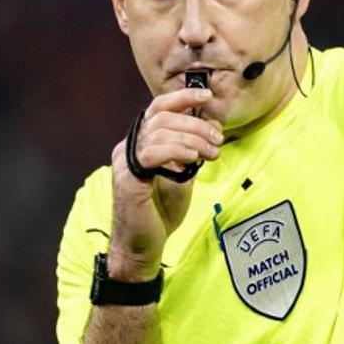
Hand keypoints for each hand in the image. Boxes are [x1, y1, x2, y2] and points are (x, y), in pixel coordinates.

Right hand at [108, 87, 222, 278]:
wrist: (144, 246)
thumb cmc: (161, 212)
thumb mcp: (182, 174)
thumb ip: (191, 150)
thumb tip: (212, 125)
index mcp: (140, 143)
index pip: (158, 108)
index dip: (182, 97)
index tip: (207, 96)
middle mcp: (128, 147)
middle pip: (163, 117)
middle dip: (196, 124)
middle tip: (217, 140)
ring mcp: (125, 162)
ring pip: (161, 132)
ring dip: (193, 139)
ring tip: (211, 154)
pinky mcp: (128, 178)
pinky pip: (153, 153)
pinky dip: (177, 151)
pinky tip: (192, 161)